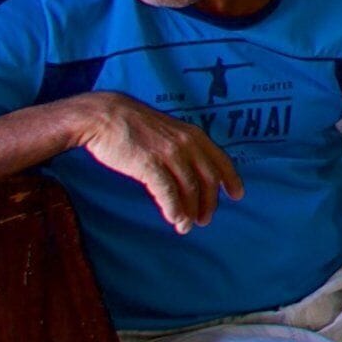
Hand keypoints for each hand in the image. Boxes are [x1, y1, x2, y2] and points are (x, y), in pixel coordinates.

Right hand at [63, 92, 241, 231]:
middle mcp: (186, 144)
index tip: (237, 195)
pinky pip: (167, 191)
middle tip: (205, 220)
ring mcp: (169, 153)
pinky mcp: (149, 164)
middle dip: (209, 202)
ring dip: (190, 211)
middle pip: (208, 179)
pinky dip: (174, 208)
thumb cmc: (134, 126)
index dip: (231, 179)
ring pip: (189, 188)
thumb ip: (183, 148)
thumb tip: (192, 172)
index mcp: (194, 135)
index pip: (221, 160)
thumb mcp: (169, 131)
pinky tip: (174, 219)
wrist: (105, 116)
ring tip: (186, 226)